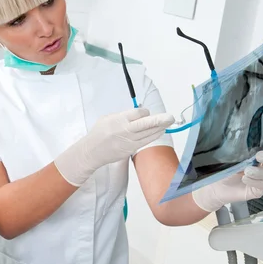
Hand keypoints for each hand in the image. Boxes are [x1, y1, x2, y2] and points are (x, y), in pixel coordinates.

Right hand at [55, 108, 174, 185]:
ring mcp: (129, 141)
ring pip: (148, 133)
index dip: (144, 112)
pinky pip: (146, 141)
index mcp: (118, 120)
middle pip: (146, 124)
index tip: (145, 112)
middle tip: (170, 117)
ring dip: (160, 127)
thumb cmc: (98, 133)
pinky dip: (154, 136)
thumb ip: (122, 116)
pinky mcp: (131, 149)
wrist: (92, 151)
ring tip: (168, 122)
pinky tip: (160, 131)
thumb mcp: (107, 118)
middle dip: (160, 120)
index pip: (138, 113)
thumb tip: (137, 114)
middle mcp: (125, 130)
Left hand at [192, 150, 262, 212]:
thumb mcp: (232, 160)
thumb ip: (241, 155)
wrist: (217, 186)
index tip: (259, 154)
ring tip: (246, 171)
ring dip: (257, 172)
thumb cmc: (225, 171)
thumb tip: (245, 148)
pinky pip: (261, 185)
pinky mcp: (258, 190)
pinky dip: (253, 181)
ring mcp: (262, 180)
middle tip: (257, 158)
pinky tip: (244, 179)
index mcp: (258, 158)